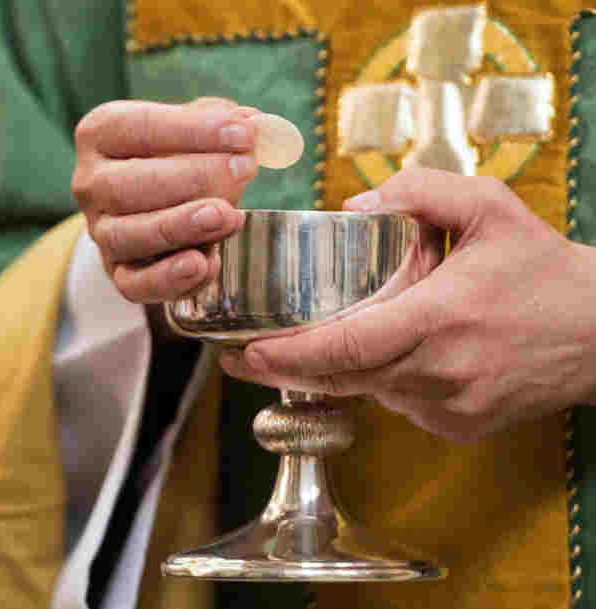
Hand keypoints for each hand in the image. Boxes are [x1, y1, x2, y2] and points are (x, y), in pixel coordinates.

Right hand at [72, 97, 257, 302]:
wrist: (162, 207)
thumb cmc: (181, 160)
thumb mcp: (199, 132)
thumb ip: (225, 124)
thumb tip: (254, 124)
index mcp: (102, 135)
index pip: (139, 127)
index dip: (193, 130)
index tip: (244, 134)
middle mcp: (92, 184)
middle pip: (126, 185)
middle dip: (191, 178)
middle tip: (243, 171)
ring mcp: (102, 232)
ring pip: (127, 235)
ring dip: (180, 227)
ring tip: (229, 217)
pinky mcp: (120, 274)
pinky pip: (135, 285)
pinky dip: (170, 279)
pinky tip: (207, 264)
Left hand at [220, 168, 595, 441]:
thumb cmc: (541, 268)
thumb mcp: (490, 205)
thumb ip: (419, 191)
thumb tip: (354, 207)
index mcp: (442, 317)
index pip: (347, 347)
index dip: (289, 356)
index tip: (245, 354)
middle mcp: (442, 371)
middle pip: (343, 377)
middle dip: (288, 369)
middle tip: (246, 356)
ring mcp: (450, 407)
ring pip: (369, 390)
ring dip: (341, 367)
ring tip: (331, 336)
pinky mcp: (459, 427)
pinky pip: (399, 403)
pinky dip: (383, 379)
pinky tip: (397, 352)